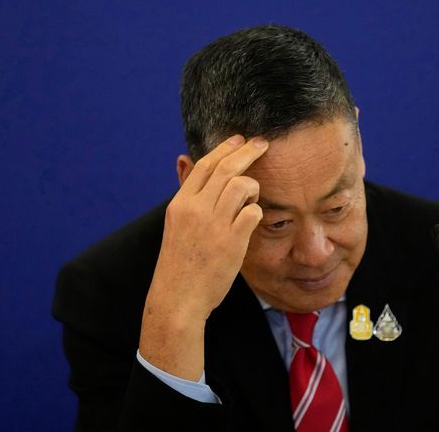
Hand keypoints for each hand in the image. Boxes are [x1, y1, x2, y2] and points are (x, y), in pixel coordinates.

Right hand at [139, 135, 268, 379]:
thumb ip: (187, 195)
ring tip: (252, 199)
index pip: (204, 165)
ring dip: (253, 187)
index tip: (238, 139)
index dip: (224, 148)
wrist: (178, 297)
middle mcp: (195, 209)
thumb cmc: (180, 262)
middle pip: (226, 168)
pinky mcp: (232, 241)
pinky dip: (257, 211)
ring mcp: (214, 224)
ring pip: (242, 185)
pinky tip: (253, 219)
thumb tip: (184, 159)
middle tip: (262, 144)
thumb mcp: (176, 224)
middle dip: (247, 151)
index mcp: (180, 204)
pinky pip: (254, 212)